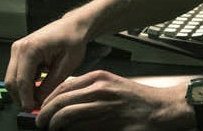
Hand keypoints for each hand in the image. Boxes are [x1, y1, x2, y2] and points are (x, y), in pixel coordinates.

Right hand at [5, 15, 89, 110]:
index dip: (26, 98)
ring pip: (12, 78)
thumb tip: (39, 100)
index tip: (32, 109)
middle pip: (11, 81)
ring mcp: (17, 49)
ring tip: (39, 97)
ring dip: (22, 90)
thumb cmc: (73, 40)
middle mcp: (19, 48)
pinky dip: (24, 83)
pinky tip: (38, 85)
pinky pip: (16, 73)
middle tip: (36, 106)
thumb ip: (52, 84)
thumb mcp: (67, 64)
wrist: (73, 26)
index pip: (22, 81)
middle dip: (22, 97)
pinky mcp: (19, 52)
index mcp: (30, 48)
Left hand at [36, 70, 190, 130]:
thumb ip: (90, 90)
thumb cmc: (138, 99)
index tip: (42, 109)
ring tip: (51, 130)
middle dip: (45, 114)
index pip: (63, 87)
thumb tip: (65, 101)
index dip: (48, 100)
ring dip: (54, 125)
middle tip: (41, 123)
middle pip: (61, 100)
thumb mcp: (112, 85)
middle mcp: (100, 89)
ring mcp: (104, 106)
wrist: (161, 108)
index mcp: (99, 77)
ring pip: (67, 115)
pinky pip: (81, 128)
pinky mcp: (108, 123)